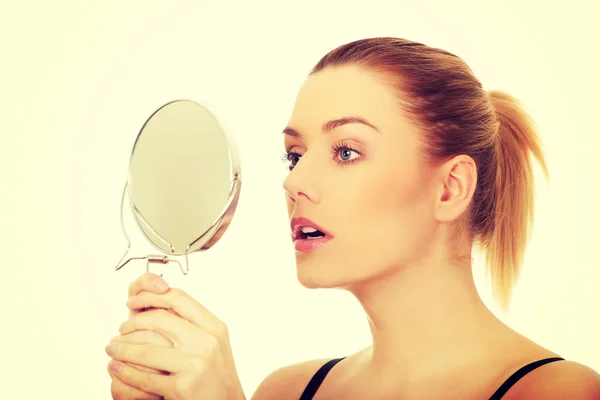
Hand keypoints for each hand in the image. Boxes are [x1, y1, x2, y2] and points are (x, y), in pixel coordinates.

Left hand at [105, 278, 245, 399]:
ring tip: (112, 348)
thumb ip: (193, 322)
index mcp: (214, 326)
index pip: (178, 299)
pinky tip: (117, 368)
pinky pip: (144, 378)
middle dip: (132, 323)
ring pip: (145, 350)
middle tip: (121, 328)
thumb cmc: (218, 373)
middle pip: (158, 320)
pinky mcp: (181, 388)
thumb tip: (161, 301)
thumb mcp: (214, 341)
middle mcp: (205, 342)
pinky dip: (125, 372)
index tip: (134, 300)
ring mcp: (194, 364)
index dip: (151, 296)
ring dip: (122, 348)